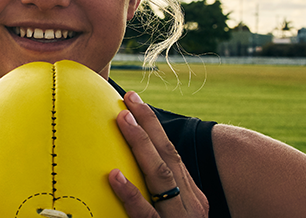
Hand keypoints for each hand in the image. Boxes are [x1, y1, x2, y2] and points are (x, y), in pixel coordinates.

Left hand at [109, 91, 208, 216]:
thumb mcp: (173, 216)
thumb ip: (158, 197)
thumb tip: (125, 174)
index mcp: (191, 195)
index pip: (171, 154)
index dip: (153, 127)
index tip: (135, 102)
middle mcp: (189, 202)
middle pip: (168, 155)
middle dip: (149, 124)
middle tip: (128, 99)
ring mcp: (179, 217)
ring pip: (160, 175)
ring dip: (141, 144)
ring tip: (123, 120)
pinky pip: (145, 212)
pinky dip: (130, 192)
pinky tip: (115, 176)